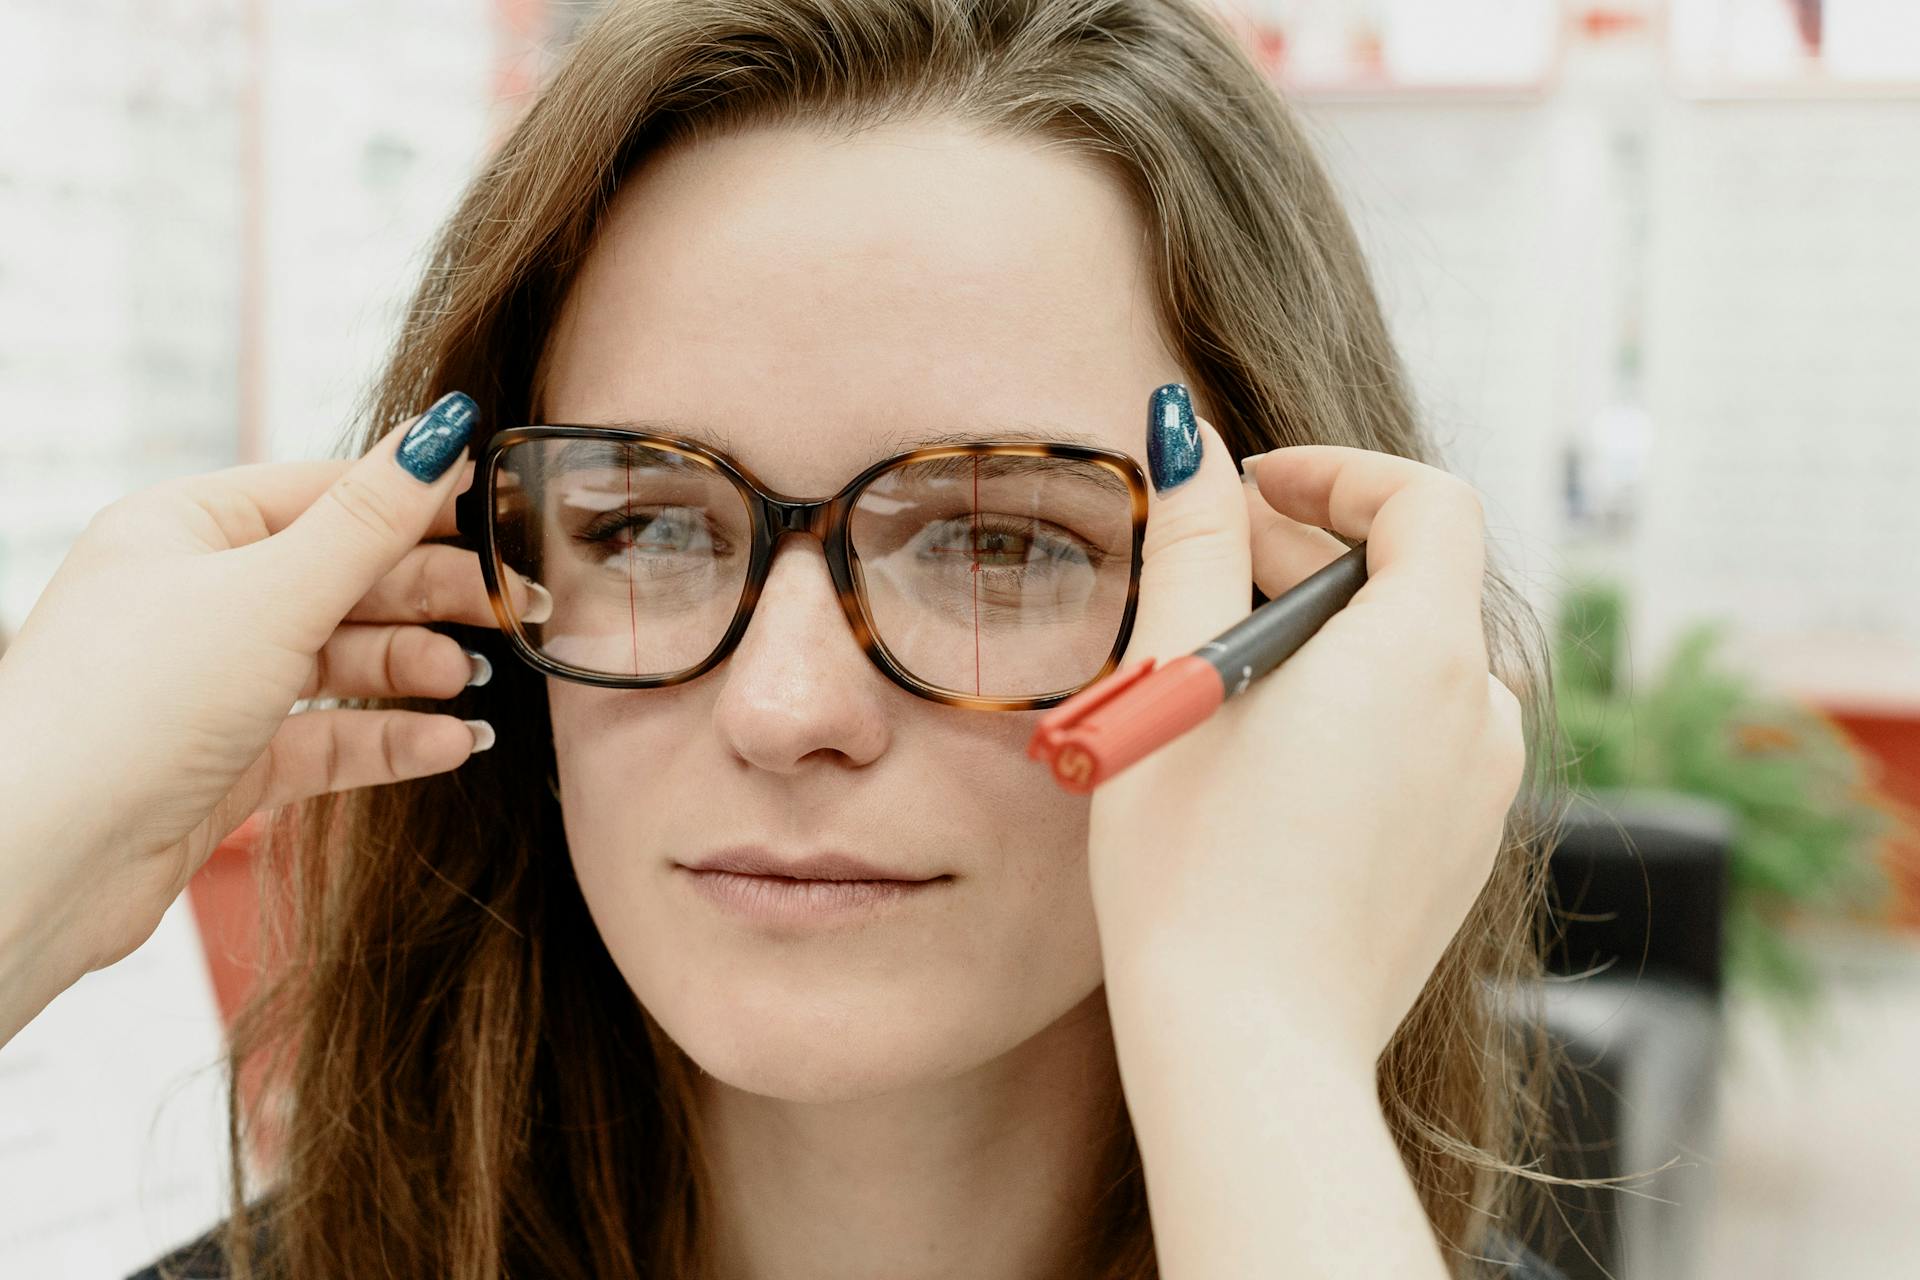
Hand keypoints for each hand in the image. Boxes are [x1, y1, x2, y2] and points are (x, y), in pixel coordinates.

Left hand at [0, 392, 539, 1031]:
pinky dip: (391, 739)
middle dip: (431, 596)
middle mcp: (199, 599)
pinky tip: (448, 742)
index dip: (418, 504)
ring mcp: (215, 684)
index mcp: (188, 529)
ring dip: (415, 670)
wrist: (44, 859)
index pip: (327, 494)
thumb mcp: (271, 593)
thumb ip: (371, 520)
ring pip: (344, 661)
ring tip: (470, 683)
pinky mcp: (229, 763)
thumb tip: (440, 429)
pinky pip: (330, 737)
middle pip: (346, 578)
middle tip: (514, 609)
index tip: (502, 519)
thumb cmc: (129, 706)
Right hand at [1087, 410, 1525, 1074]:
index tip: (1251, 489)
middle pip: (1413, 582)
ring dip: (1327, 639)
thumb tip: (1186, 437)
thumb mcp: (1175, 680)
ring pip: (1411, 665)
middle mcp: (1477, 713)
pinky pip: (1417, 741)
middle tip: (1200, 571)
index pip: (1426, 500)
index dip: (1339, 473)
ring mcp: (1480, 792)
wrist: (1250, 1049)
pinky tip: (1263, 759)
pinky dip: (1351, 713)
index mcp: (1421, 652)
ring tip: (1222, 674)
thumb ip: (1189, 539)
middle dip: (1306, 556)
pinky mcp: (1461, 854)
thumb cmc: (1194, 866)